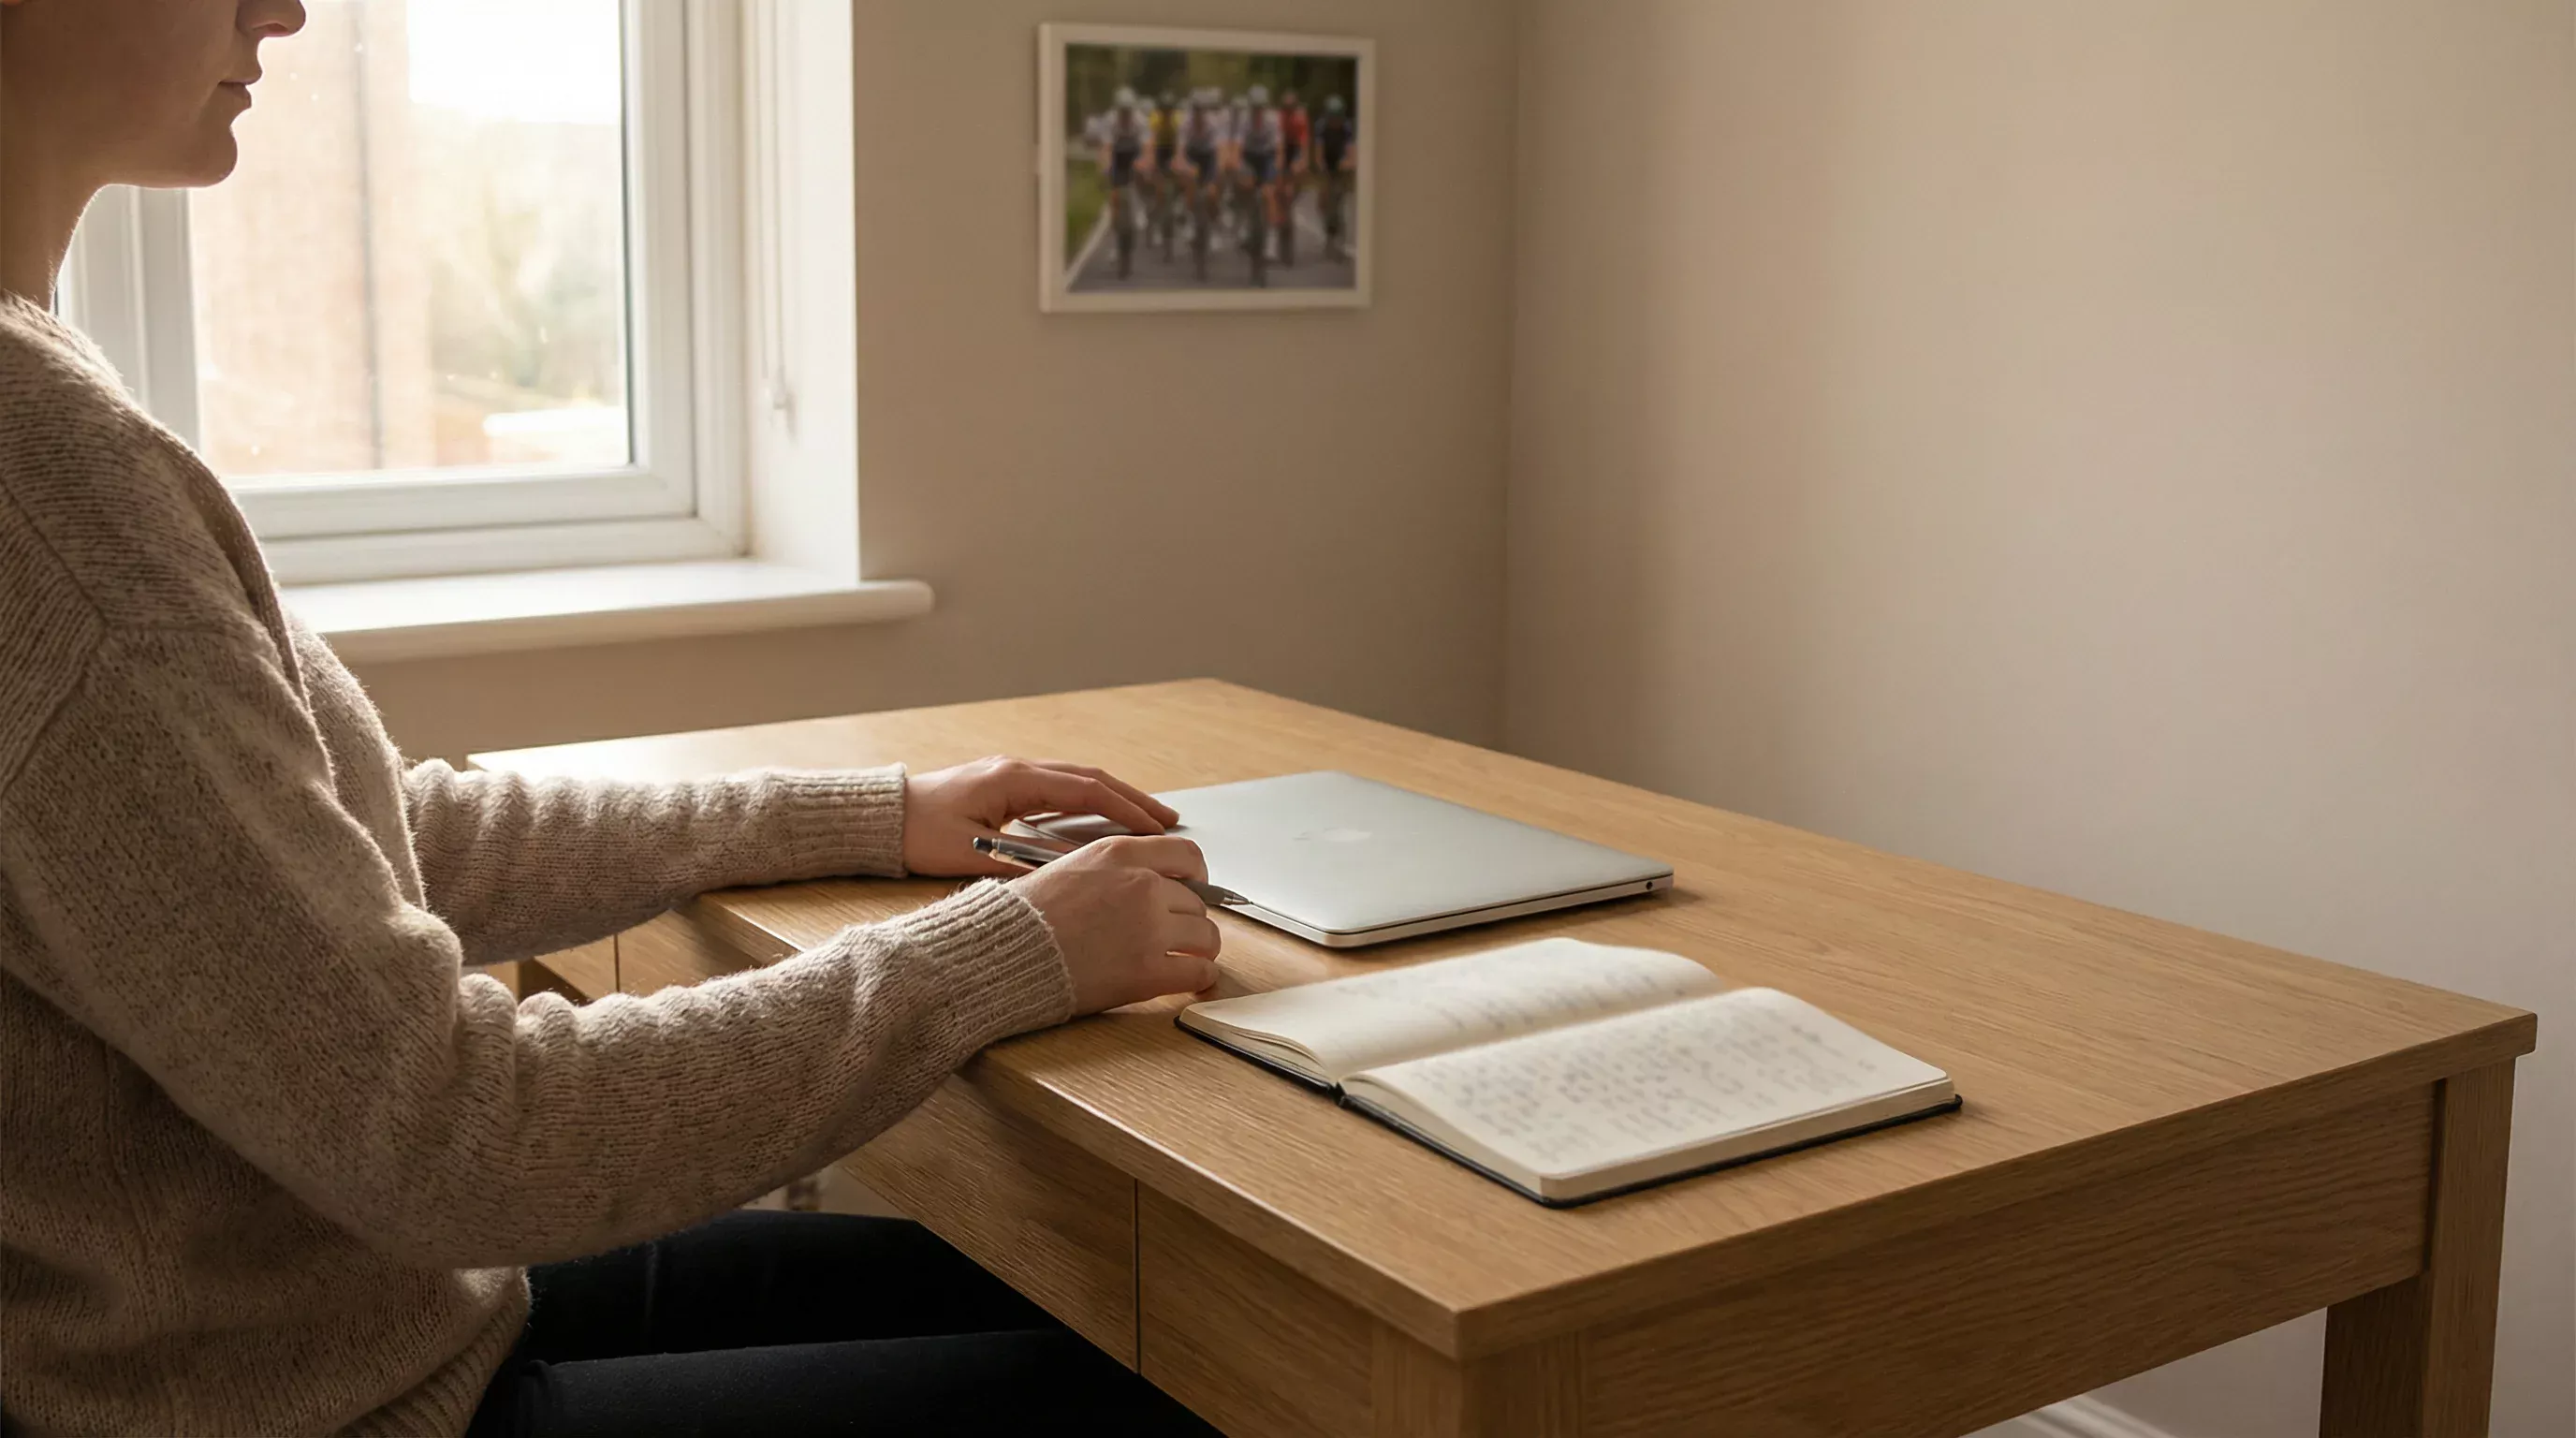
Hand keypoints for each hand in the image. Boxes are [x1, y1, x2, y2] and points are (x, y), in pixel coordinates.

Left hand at [902, 756, 1180, 877]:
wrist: (882, 817)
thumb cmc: (918, 833)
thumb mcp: (970, 855)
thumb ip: (1020, 863)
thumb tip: (1066, 874)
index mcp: (1014, 780)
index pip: (1085, 791)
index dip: (1125, 810)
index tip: (1157, 829)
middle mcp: (1018, 769)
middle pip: (1090, 778)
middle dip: (1132, 799)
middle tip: (1168, 821)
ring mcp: (1012, 774)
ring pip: (1077, 780)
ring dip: (1114, 798)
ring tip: (1148, 820)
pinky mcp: (1005, 784)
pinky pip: (1060, 787)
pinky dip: (1090, 801)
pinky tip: (1104, 819)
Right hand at [1012, 836, 1221, 1012]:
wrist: (1001, 956)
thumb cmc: (1024, 917)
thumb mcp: (1069, 868)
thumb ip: (1114, 870)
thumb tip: (1148, 880)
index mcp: (1119, 854)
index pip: (1187, 854)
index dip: (1198, 876)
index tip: (1195, 888)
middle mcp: (1141, 885)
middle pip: (1196, 900)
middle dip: (1187, 917)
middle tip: (1174, 932)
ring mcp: (1148, 928)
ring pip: (1206, 934)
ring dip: (1198, 946)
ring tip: (1183, 956)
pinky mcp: (1147, 972)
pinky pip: (1199, 971)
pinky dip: (1198, 976)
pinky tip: (1187, 978)